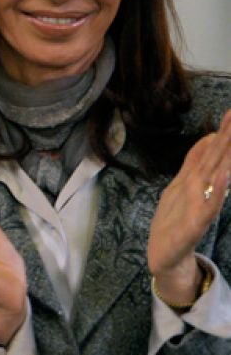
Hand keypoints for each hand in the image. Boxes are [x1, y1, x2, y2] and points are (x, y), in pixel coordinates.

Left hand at [147, 109, 230, 303]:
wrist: (165, 258)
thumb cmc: (175, 220)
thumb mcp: (181, 185)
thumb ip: (195, 162)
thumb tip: (209, 138)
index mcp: (195, 180)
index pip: (210, 150)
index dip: (223, 131)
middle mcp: (201, 190)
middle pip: (216, 159)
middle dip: (228, 137)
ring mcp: (199, 206)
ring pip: (215, 177)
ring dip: (226, 157)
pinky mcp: (194, 226)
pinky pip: (208, 206)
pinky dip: (217, 191)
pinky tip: (225, 176)